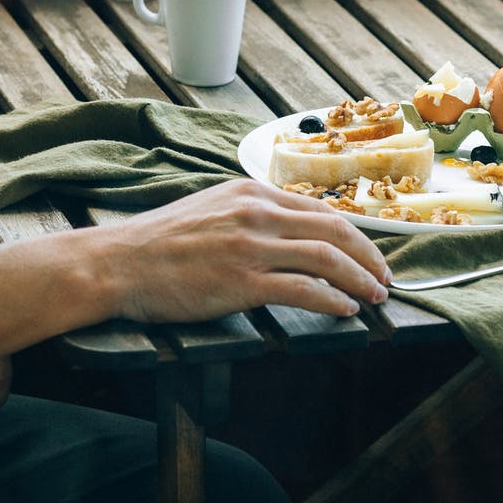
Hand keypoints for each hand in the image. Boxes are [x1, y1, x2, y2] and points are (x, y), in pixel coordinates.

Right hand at [106, 179, 391, 322]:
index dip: (353, 233)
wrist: (117, 263)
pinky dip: (333, 300)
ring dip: (360, 279)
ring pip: (327, 258)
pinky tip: (346, 310)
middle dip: (369, 255)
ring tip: (375, 296)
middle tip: (385, 276)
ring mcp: (250, 246)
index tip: (368, 252)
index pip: (318, 209)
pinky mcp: (242, 281)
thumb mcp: (209, 209)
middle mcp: (255, 212)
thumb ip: (247, 214)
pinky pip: (304, 290)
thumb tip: (285, 232)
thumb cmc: (157, 243)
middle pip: (334, 230)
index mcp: (249, 191)